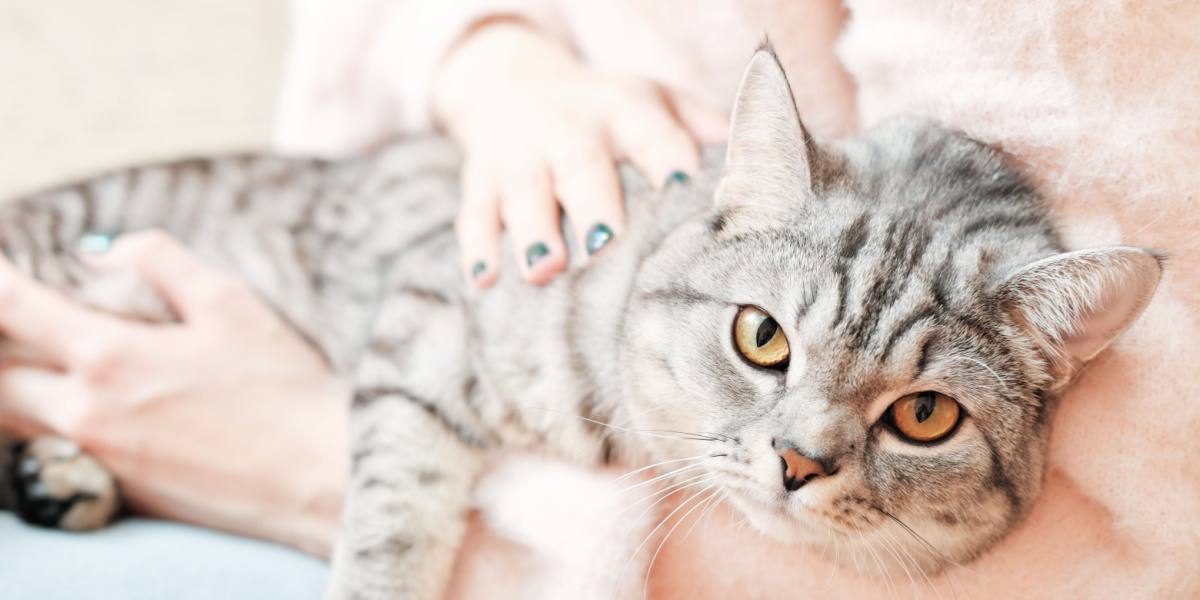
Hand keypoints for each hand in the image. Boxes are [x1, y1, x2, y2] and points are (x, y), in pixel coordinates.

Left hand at [0, 231, 348, 555]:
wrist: (317, 480)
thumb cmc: (284, 390)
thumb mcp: (232, 304)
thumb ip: (160, 262)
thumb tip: (100, 247)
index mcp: (110, 356)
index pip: (14, 309)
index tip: (1, 268)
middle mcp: (86, 412)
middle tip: (17, 320)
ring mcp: (97, 458)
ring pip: (12, 421)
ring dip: (12, 387)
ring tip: (34, 361)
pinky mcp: (118, 492)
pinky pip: (49, 455)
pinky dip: (43, 426)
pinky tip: (73, 409)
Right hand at [432, 21, 726, 285]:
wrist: (512, 79)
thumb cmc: (606, 109)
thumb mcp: (656, 100)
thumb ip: (705, 128)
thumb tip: (766, 165)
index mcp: (627, 111)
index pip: (655, 136)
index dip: (671, 162)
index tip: (688, 196)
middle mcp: (573, 130)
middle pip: (583, 165)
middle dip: (594, 204)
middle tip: (608, 245)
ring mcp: (522, 155)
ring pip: (525, 191)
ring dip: (533, 230)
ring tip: (543, 270)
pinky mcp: (481, 178)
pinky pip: (474, 212)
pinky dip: (477, 245)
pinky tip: (483, 281)